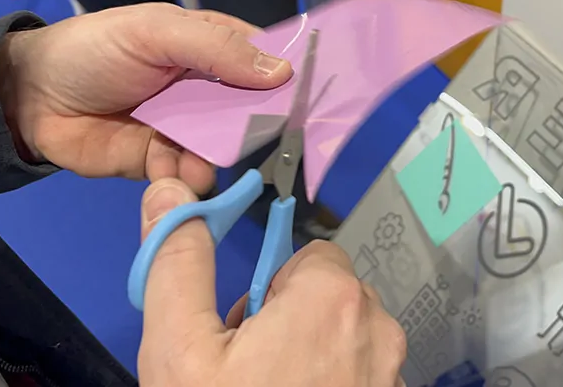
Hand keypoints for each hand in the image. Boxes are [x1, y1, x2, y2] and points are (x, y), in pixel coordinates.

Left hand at [0, 4, 292, 193]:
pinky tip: (173, 165)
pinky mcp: (166, 162)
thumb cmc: (96, 50)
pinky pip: (194, 173)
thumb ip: (217, 49)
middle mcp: (208, 89)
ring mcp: (189, 128)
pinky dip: (189, 174)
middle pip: (255, 109)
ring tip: (199, 151)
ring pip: (229, 146)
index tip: (321, 92)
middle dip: (265, 124)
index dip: (291, 74)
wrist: (30, 97)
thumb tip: (283, 72)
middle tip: (275, 136)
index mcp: (212, 46)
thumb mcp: (157, 33)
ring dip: (223, 152)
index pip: (265, 59)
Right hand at [136, 179, 407, 386]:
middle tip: (245, 367)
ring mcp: (391, 378)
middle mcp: (379, 333)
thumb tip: (171, 195)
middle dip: (289, 317)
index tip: (242, 325)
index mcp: (334, 300)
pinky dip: (330, 384)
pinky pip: (359, 375)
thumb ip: (177, 261)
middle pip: (331, 295)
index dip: (269, 284)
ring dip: (311, 354)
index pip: (310, 252)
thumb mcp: (180, 347)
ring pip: (346, 337)